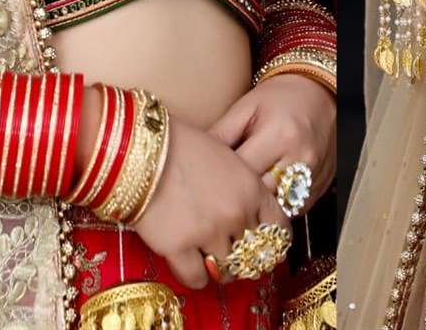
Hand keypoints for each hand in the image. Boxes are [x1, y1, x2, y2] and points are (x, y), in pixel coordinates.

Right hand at [133, 116, 290, 288]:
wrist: (146, 150)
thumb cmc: (184, 147)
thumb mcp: (226, 157)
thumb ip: (243, 187)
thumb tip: (249, 213)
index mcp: (252, 188)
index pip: (279, 230)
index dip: (271, 240)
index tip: (261, 244)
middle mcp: (236, 213)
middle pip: (251, 253)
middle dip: (242, 255)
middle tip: (229, 252)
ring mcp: (209, 232)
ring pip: (226, 270)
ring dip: (218, 267)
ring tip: (207, 257)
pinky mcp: (179, 247)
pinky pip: (197, 279)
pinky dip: (195, 276)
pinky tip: (190, 264)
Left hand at [211, 73, 336, 215]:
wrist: (322, 94)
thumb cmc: (281, 97)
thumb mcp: (247, 107)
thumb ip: (220, 134)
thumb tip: (189, 159)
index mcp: (280, 136)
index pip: (240, 174)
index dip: (217, 183)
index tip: (198, 187)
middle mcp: (300, 160)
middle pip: (257, 198)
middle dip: (234, 202)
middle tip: (210, 204)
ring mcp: (312, 178)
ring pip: (274, 211)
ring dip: (253, 212)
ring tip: (231, 209)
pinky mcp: (319, 190)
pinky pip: (290, 211)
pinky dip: (273, 211)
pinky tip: (258, 204)